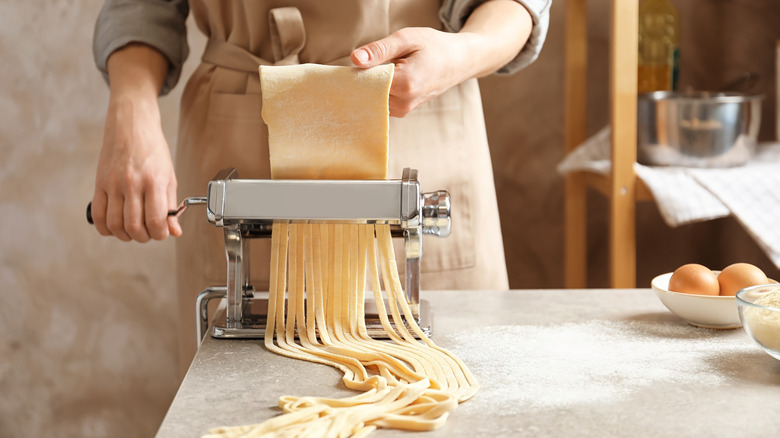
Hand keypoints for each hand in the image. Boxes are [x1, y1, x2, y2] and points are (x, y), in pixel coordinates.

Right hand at [90, 44, 180, 241]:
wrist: (130, 125)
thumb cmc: (152, 149)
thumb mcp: (169, 176)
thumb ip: (171, 205)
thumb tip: (174, 231)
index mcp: (154, 181)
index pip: (156, 220)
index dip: (160, 234)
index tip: (162, 232)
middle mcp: (132, 183)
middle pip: (134, 226)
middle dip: (144, 237)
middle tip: (149, 233)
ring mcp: (113, 184)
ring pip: (116, 225)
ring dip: (126, 235)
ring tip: (134, 231)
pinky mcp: (99, 184)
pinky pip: (98, 215)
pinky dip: (106, 228)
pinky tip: (116, 227)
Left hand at [351, 27, 471, 116]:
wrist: (459, 61)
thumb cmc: (435, 46)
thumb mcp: (407, 39)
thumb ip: (379, 50)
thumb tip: (355, 59)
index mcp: (405, 83)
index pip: (366, 82)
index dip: (358, 71)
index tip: (358, 61)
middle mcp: (404, 102)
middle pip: (368, 93)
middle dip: (363, 79)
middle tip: (370, 62)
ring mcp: (404, 110)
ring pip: (373, 99)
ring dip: (371, 86)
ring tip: (384, 68)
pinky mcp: (403, 111)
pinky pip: (381, 102)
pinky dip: (377, 91)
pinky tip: (385, 79)